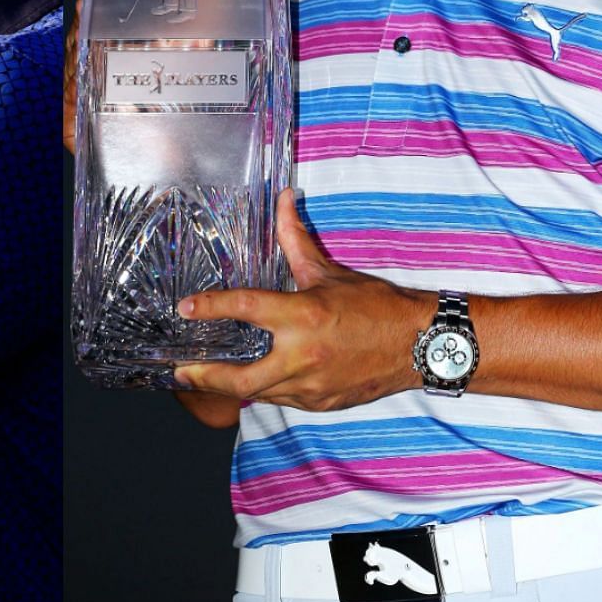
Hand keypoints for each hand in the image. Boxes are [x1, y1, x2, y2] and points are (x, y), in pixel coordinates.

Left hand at [173, 190, 431, 411]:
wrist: (421, 346)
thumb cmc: (375, 305)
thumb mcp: (328, 271)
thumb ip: (295, 239)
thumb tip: (282, 199)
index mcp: (303, 316)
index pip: (244, 308)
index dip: (210, 307)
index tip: (185, 308)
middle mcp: (303, 355)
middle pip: (240, 376)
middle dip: (205, 376)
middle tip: (181, 371)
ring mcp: (312, 385)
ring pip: (258, 393)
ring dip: (230, 386)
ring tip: (204, 378)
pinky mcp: (321, 403)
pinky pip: (281, 400)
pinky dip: (262, 390)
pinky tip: (248, 381)